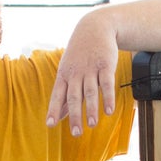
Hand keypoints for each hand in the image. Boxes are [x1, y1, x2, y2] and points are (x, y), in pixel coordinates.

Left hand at [47, 9, 118, 134]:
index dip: (54, 110)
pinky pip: (107, 84)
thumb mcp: (68, 70)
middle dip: (74, 115)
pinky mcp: (105, 65)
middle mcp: (76, 73)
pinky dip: (108, 98)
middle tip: (76, 133)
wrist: (94, 28)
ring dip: (91, 109)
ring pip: (90, 92)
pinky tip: (109, 110)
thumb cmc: (79, 54)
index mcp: (64, 75)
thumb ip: (65, 94)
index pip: (57, 95)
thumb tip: (59, 116)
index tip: (50, 125)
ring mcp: (90, 69)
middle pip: (74, 97)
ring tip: (92, 125)